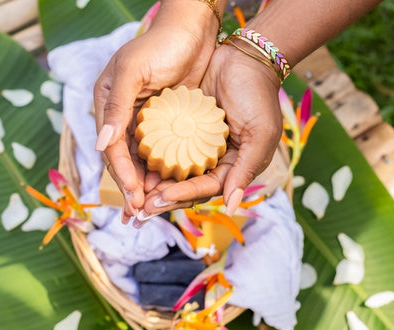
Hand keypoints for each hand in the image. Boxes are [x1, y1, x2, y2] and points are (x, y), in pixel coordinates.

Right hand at [93, 0, 219, 222]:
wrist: (193, 30)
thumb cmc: (160, 45)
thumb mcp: (133, 71)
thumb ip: (116, 108)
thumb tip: (100, 145)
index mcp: (108, 103)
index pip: (112, 147)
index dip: (121, 174)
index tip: (134, 197)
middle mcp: (123, 115)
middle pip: (124, 159)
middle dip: (132, 187)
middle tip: (141, 213)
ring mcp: (145, 120)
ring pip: (142, 159)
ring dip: (147, 183)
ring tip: (154, 207)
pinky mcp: (166, 121)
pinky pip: (162, 151)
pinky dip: (163, 169)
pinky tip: (170, 185)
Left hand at [140, 41, 282, 217]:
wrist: (245, 58)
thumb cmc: (258, 96)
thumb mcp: (260, 135)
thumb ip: (245, 171)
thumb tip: (231, 207)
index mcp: (231, 167)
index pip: (204, 189)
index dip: (182, 195)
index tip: (159, 198)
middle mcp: (212, 160)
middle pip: (184, 186)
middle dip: (162, 198)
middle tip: (139, 207)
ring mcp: (196, 145)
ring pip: (172, 170)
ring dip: (154, 182)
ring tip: (133, 190)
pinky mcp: (183, 128)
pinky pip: (165, 146)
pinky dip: (153, 155)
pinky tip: (135, 160)